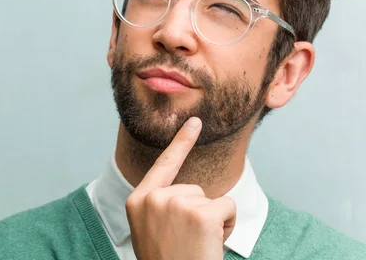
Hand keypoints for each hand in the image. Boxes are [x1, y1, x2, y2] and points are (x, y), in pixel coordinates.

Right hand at [125, 117, 235, 259]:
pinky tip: (211, 243)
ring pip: (210, 198)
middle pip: (191, 188)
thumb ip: (159, 206)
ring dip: (212, 221)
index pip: (162, 165)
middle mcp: (154, 197)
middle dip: (198, 212)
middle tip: (187, 242)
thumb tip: (186, 191)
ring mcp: (176, 202)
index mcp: (138, 200)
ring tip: (196, 245)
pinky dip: (227, 224)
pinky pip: (226, 206)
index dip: (180, 142)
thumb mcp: (149, 230)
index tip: (195, 121)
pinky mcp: (200, 211)